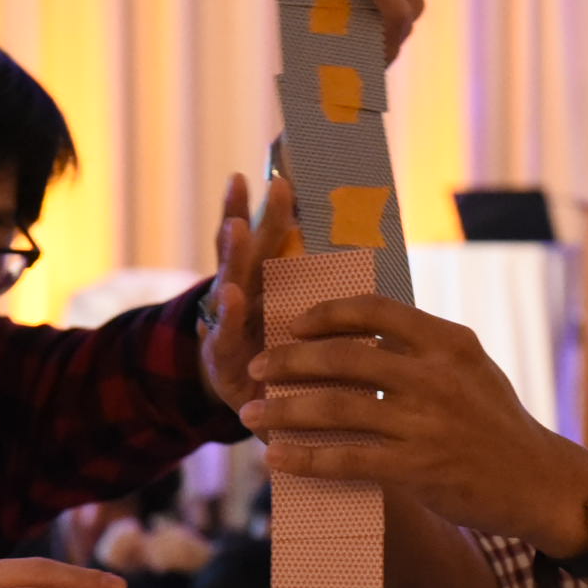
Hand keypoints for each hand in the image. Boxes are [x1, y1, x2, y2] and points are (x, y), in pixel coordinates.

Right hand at [200, 173, 301, 409]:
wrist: (258, 415)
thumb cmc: (286, 362)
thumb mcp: (302, 325)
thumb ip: (322, 289)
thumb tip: (365, 240)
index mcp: (265, 287)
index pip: (266, 240)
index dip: (270, 209)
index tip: (279, 172)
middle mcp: (242, 298)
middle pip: (243, 251)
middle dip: (243, 215)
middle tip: (244, 183)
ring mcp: (228, 326)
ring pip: (228, 283)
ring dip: (232, 254)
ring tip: (235, 226)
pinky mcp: (222, 361)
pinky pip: (224, 335)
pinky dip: (228, 316)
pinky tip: (231, 296)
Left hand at [243, 295, 587, 552]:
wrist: (538, 483)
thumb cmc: (497, 423)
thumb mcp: (471, 369)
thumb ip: (423, 348)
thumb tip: (362, 331)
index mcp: (449, 343)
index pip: (376, 310)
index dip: (327, 314)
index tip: (294, 324)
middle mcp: (435, 377)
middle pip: (343, 357)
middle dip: (290, 360)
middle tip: (257, 366)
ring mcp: (425, 424)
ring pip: (335, 409)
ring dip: (283, 410)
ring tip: (250, 413)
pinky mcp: (416, 470)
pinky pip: (346, 460)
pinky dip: (304, 459)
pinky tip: (276, 459)